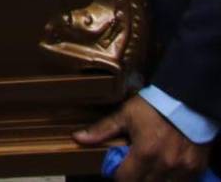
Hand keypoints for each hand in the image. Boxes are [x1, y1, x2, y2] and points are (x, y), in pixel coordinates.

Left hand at [74, 95, 211, 180]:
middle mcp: (165, 165)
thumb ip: (102, 129)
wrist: (186, 100)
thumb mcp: (125, 115)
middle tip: (133, 168)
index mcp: (145, 153)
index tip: (118, 169)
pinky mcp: (196, 168)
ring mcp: (183, 168)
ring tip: (148, 168)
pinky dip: (171, 179)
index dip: (119, 176)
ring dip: (153, 180)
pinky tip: (165, 169)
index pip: (126, 179)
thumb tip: (78, 137)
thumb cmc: (153, 106)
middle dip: (136, 179)